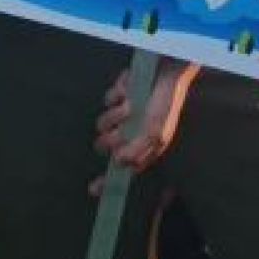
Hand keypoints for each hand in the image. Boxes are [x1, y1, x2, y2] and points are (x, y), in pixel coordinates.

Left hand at [90, 57, 199, 192]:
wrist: (166, 68)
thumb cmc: (166, 102)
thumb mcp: (155, 130)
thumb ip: (138, 149)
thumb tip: (119, 163)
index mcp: (143, 146)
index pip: (122, 169)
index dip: (108, 180)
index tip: (92, 191)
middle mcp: (131, 132)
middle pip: (107, 145)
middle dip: (110, 138)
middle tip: (119, 130)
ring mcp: (123, 113)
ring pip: (103, 122)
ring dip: (114, 114)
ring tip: (129, 104)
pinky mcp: (119, 93)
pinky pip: (107, 98)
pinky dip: (116, 93)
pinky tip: (128, 88)